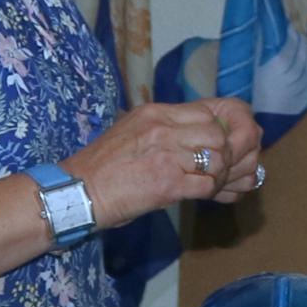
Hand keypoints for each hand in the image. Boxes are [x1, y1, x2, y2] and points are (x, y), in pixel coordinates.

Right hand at [69, 96, 263, 221]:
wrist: (78, 192)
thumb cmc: (103, 166)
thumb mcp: (132, 130)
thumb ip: (164, 127)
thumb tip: (198, 132)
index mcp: (155, 112)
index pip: (208, 110)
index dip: (223, 129)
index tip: (223, 144)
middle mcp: (163, 129)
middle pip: (218, 133)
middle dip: (227, 153)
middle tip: (221, 168)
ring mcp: (166, 155)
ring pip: (218, 158)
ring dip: (221, 174)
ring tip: (211, 183)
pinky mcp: (167, 184)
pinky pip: (207, 185)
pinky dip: (211, 193)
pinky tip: (201, 196)